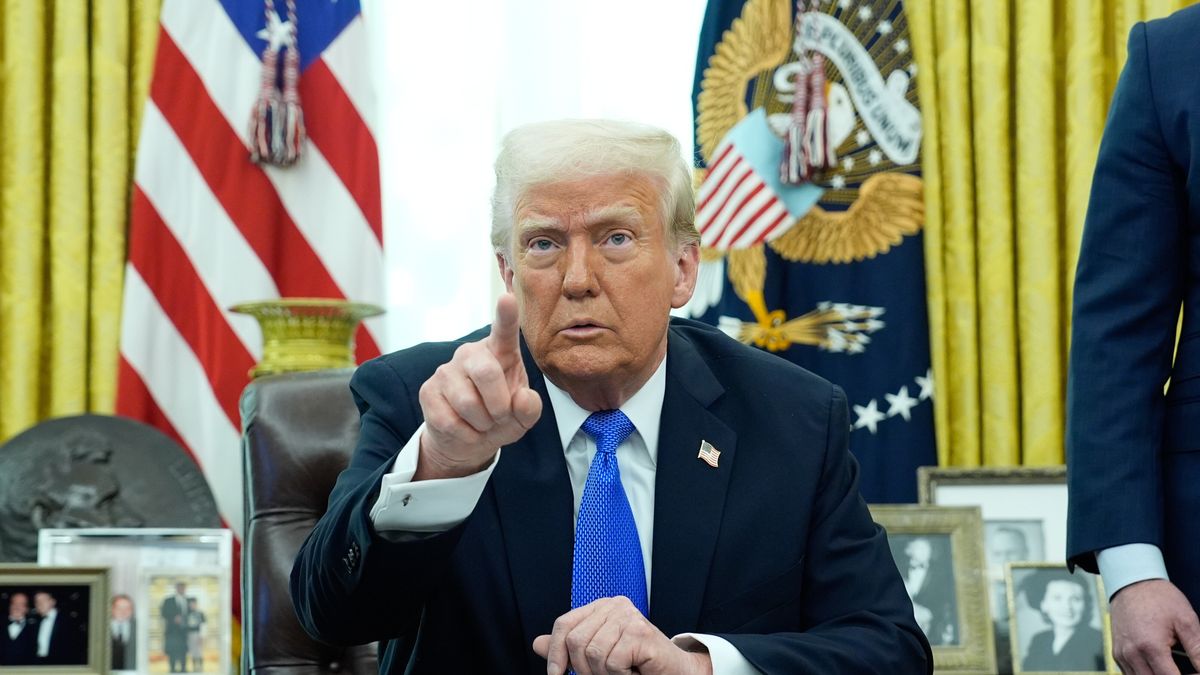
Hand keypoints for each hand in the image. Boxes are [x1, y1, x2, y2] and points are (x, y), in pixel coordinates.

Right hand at [414, 294, 541, 479]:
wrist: (469, 440)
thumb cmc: (501, 418)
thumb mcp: (523, 417)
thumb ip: (530, 408)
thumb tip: (521, 398)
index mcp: (500, 352)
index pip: (504, 331)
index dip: (506, 315)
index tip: (507, 298)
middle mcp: (471, 354)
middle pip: (486, 372)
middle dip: (499, 405)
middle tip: (501, 417)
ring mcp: (446, 371)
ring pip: (468, 403)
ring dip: (482, 424)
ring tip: (482, 423)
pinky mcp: (428, 391)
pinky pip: (450, 420)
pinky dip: (466, 435)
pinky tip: (465, 429)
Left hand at [532, 597, 712, 674]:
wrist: (673, 672)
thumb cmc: (636, 663)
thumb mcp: (597, 654)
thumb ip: (569, 648)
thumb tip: (537, 644)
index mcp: (601, 606)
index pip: (564, 624)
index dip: (556, 652)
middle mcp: (615, 605)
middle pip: (576, 641)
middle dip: (584, 669)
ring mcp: (629, 616)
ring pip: (593, 654)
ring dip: (605, 674)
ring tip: (621, 672)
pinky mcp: (641, 632)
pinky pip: (612, 662)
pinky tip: (633, 671)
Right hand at [1111, 578, 1199, 673]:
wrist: (1132, 583)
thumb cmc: (1159, 598)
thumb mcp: (1186, 621)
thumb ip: (1198, 650)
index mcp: (1150, 646)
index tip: (1196, 672)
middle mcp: (1132, 654)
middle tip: (1189, 670)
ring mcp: (1121, 655)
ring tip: (1174, 669)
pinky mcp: (1116, 653)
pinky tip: (1159, 666)